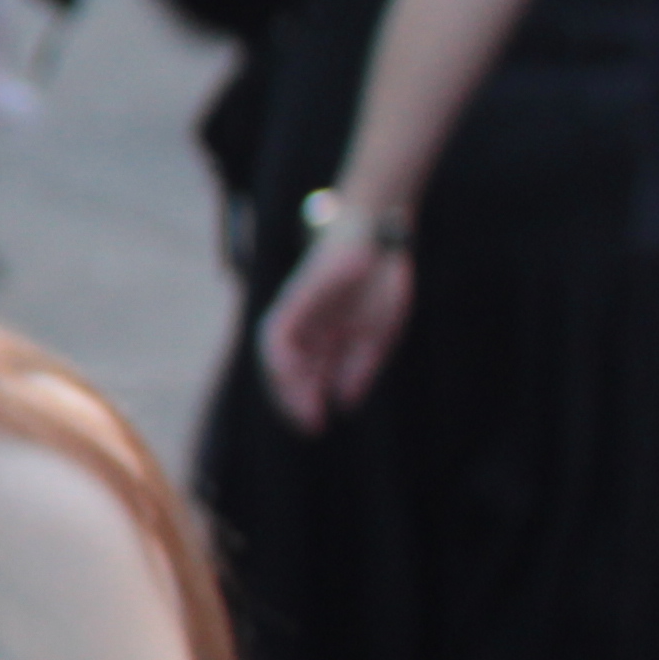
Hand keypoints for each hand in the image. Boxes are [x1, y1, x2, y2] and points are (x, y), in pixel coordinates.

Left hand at [256, 225, 413, 428]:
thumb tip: (344, 403)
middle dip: (292, 398)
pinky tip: (290, 372)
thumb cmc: (379, 281)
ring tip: (301, 406)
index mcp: (322, 336)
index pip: (304, 376)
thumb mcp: (376, 334)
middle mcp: (304, 325)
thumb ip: (358, 367)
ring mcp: (298, 308)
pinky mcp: (298, 293)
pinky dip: (282, 352)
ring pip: (276, 351)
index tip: (315, 426)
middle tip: (308, 424)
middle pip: (286, 368)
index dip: (305, 402)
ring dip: (285, 382)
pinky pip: (280, 326)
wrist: (382, 233)